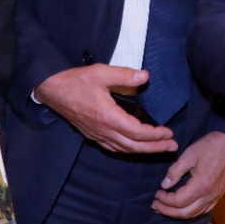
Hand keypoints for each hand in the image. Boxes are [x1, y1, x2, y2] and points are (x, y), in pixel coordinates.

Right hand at [33, 64, 177, 152]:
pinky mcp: (92, 135)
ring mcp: (96, 135)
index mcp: (107, 116)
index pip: (137, 132)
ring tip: (159, 148)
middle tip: (172, 146)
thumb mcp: (101, 72)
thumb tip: (145, 76)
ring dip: (143, 150)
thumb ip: (125, 75)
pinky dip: (128, 150)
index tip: (169, 132)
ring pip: (124, 149)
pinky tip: (135, 147)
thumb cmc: (76, 80)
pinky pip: (114, 148)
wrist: (51, 90)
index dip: (155, 135)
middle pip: (134, 146)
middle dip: (155, 148)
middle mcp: (103, 130)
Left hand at [152, 131, 224, 218]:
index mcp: (200, 185)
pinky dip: (191, 212)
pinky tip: (183, 207)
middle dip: (168, 211)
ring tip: (165, 208)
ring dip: (178, 214)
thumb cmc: (209, 146)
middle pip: (185, 213)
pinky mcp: (219, 195)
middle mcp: (209, 195)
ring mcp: (215, 197)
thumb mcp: (189, 154)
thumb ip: (175, 171)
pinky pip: (203, 210)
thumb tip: (164, 185)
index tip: (156, 194)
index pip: (178, 201)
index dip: (165, 200)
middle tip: (155, 205)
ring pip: (194, 214)